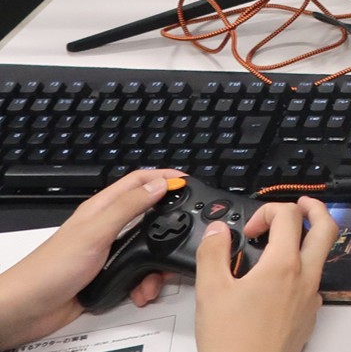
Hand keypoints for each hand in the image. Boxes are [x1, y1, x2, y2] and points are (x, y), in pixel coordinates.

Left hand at [0, 168, 183, 347]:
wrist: (27, 310)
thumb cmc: (50, 268)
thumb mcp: (96, 232)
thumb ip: (129, 207)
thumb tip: (158, 185)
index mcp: (103, 207)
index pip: (139, 181)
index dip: (163, 176)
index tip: (186, 181)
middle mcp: (108, 226)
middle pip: (148, 213)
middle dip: (167, 222)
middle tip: (185, 228)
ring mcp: (108, 250)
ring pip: (146, 246)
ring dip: (156, 261)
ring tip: (157, 273)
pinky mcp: (109, 275)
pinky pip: (137, 272)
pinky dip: (145, 281)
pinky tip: (142, 290)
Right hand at [195, 196, 337, 351]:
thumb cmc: (232, 343)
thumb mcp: (210, 292)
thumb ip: (213, 252)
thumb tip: (218, 230)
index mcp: (283, 266)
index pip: (289, 214)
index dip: (267, 211)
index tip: (249, 230)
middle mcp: (304, 278)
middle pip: (326, 227)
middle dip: (314, 208)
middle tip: (300, 203)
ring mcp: (311, 298)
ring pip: (321, 255)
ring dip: (306, 239)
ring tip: (281, 242)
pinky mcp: (309, 316)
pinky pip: (313, 281)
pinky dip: (300, 268)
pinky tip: (276, 280)